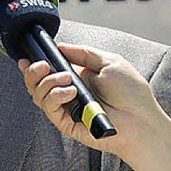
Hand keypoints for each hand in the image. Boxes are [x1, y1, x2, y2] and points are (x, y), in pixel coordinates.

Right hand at [19, 44, 162, 162]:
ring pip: (39, 96)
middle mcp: (69, 94)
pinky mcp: (67, 124)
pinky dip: (54, 97)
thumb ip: (84, 53)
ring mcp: (67, 109)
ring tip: (67, 79)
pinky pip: (49, 109)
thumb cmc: (131, 92)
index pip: (49, 71)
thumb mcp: (109, 62)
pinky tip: (70, 92)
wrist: (142, 119)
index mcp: (79, 78)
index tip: (29, 57)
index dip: (36, 64)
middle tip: (43, 65)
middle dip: (35, 71)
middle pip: (38, 83)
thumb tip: (61, 46)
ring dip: (47, 83)